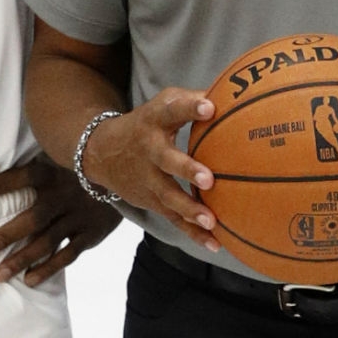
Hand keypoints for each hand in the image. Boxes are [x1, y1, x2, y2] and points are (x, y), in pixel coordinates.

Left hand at [0, 157, 123, 285]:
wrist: (125, 177)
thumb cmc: (78, 170)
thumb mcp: (61, 158)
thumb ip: (35, 164)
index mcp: (54, 173)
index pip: (23, 177)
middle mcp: (65, 195)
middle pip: (32, 218)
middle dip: (4, 237)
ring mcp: (79, 216)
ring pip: (47, 241)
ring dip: (21, 258)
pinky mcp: (91, 233)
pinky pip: (68, 254)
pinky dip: (49, 267)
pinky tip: (29, 279)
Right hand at [80, 89, 220, 251]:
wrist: (102, 151)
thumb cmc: (148, 122)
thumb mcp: (164, 103)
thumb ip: (195, 99)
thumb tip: (235, 94)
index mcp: (156, 121)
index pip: (173, 110)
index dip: (190, 108)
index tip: (210, 107)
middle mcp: (150, 150)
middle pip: (167, 160)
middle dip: (187, 170)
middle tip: (209, 179)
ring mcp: (149, 179)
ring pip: (169, 196)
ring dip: (189, 209)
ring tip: (211, 220)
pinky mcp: (152, 201)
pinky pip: (173, 219)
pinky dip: (192, 233)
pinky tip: (215, 243)